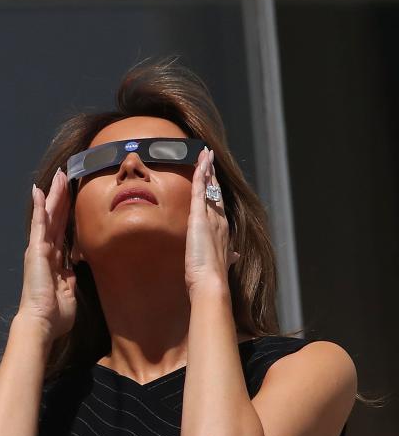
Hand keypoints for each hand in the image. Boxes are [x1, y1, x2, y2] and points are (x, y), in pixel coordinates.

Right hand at [17, 169, 76, 341]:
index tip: (72, 198)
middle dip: (61, 198)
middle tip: (66, 177)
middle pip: (56, 219)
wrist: (41, 322)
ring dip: (53, 195)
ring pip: (49, 216)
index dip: (68, 214)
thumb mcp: (69, 291)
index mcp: (54, 262)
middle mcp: (45, 252)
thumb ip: (71, 278)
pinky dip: (39, 206)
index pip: (63, 232)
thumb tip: (76, 269)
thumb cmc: (54, 314)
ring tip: (59, 176)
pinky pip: (39, 223)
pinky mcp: (35, 249)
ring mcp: (39, 249)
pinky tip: (39, 190)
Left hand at [185, 149, 238, 298]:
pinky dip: (201, 174)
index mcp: (223, 231)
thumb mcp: (222, 263)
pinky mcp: (199, 217)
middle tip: (210, 159)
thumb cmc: (212, 276)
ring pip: (209, 187)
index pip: (219, 205)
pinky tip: (201, 162)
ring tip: (205, 154)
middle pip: (216, 192)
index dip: (217, 191)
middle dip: (213, 175)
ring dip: (207, 169)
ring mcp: (211, 217)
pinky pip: (200, 190)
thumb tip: (235, 256)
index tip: (215, 179)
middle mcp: (220, 220)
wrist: (211, 282)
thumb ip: (229, 256)